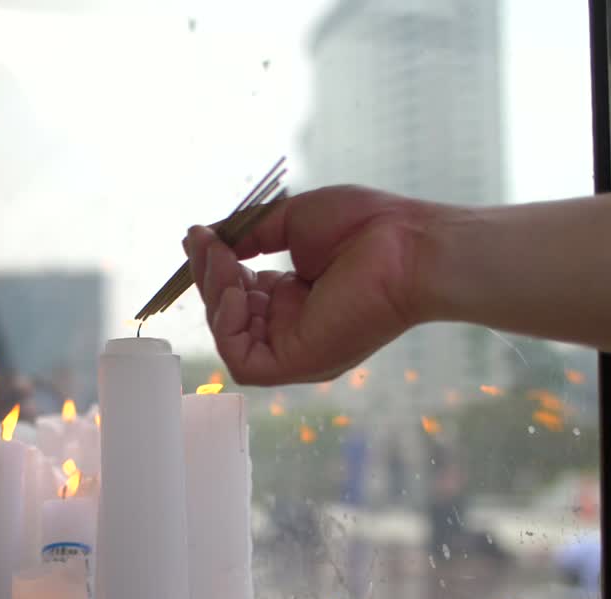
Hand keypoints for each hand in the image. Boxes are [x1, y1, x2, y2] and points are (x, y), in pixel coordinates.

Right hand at [184, 185, 436, 385]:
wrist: (408, 245)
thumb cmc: (367, 227)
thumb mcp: (293, 222)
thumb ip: (249, 235)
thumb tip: (203, 238)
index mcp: (296, 299)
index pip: (238, 293)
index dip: (216, 267)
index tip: (202, 236)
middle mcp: (293, 327)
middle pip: (229, 315)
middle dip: (209, 277)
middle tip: (205, 242)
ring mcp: (295, 348)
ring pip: (230, 337)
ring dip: (215, 296)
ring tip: (222, 259)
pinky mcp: (297, 363)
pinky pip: (242, 361)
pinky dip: (228, 326)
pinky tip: (239, 290)